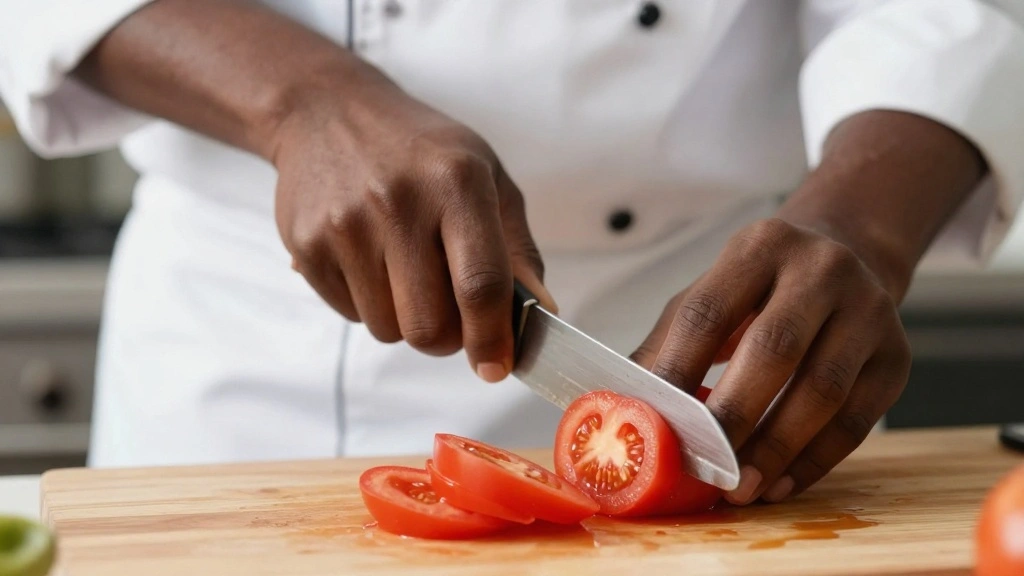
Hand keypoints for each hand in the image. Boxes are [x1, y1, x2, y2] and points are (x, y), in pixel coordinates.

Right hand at [272, 80, 553, 381]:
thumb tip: (542, 315)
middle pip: (429, 325)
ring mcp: (345, 225)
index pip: (480, 284)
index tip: (496, 367)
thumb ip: (517, 248)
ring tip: (405, 272)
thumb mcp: (486, 177)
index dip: (492, 338)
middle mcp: (397, 202)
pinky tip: (370, 261)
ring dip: (406, 320)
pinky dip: (369, 305)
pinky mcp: (305, 246)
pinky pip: (351, 316)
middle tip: (451, 318)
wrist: (327, 112)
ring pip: (389, 330)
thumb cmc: (421, 151)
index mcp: (456, 182)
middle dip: (448, 339)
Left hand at [630, 218, 911, 504]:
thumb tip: (620, 403)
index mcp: (759, 247)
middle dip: (734, 416)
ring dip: (777, 448)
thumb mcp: (711, 293)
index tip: (654, 421)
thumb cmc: (762, 287)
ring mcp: (868, 311)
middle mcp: (821, 270)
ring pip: (824, 390)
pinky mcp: (897, 357)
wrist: (848, 255)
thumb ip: (668, 342)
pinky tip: (781, 483)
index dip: (678, 369)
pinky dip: (816, 460)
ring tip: (742, 488)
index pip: (710, 312)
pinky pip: (858, 420)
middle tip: (705, 467)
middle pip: (775, 349)